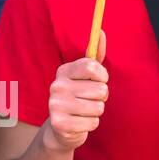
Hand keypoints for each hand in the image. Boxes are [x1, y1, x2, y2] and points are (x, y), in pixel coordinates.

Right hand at [43, 31, 108, 152]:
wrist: (61, 128)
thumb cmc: (79, 97)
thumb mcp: (86, 76)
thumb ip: (95, 55)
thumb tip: (101, 31)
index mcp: (63, 71)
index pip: (92, 67)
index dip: (102, 76)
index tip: (98, 80)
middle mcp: (56, 85)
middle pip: (100, 90)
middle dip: (101, 98)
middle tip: (88, 100)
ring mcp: (55, 104)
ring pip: (98, 107)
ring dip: (96, 112)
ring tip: (84, 111)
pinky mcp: (60, 123)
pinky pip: (93, 122)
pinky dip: (91, 124)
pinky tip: (80, 122)